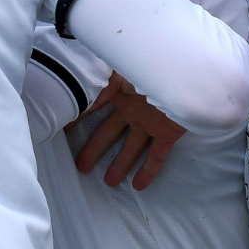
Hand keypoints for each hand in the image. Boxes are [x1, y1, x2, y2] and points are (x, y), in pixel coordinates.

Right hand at [74, 73, 185, 189]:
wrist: (186, 71)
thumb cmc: (150, 63)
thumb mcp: (116, 68)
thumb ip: (97, 83)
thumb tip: (78, 94)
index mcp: (119, 90)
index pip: (93, 106)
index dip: (78, 118)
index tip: (63, 132)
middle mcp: (133, 107)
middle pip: (109, 132)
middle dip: (95, 149)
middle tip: (81, 166)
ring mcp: (151, 121)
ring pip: (132, 147)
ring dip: (120, 164)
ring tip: (109, 182)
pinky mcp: (168, 132)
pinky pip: (157, 155)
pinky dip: (148, 170)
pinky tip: (139, 186)